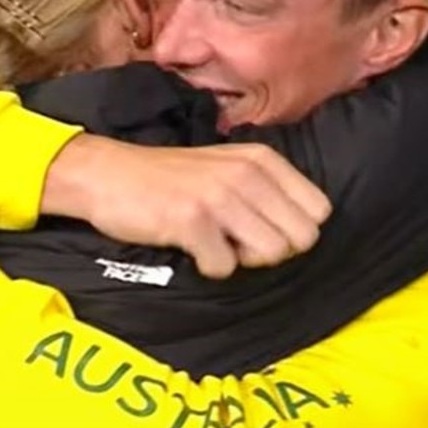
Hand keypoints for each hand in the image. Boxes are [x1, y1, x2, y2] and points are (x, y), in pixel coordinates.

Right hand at [42, 136, 331, 278]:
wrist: (108, 175)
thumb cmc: (170, 179)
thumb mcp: (228, 167)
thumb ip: (266, 190)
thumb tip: (300, 233)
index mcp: (261, 160)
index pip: (319, 211)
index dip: (292, 229)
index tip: (259, 227)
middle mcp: (246, 174)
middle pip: (301, 238)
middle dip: (272, 250)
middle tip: (237, 240)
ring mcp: (219, 196)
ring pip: (272, 254)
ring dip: (243, 259)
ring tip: (214, 241)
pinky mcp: (191, 220)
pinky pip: (225, 267)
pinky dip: (208, 266)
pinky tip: (189, 246)